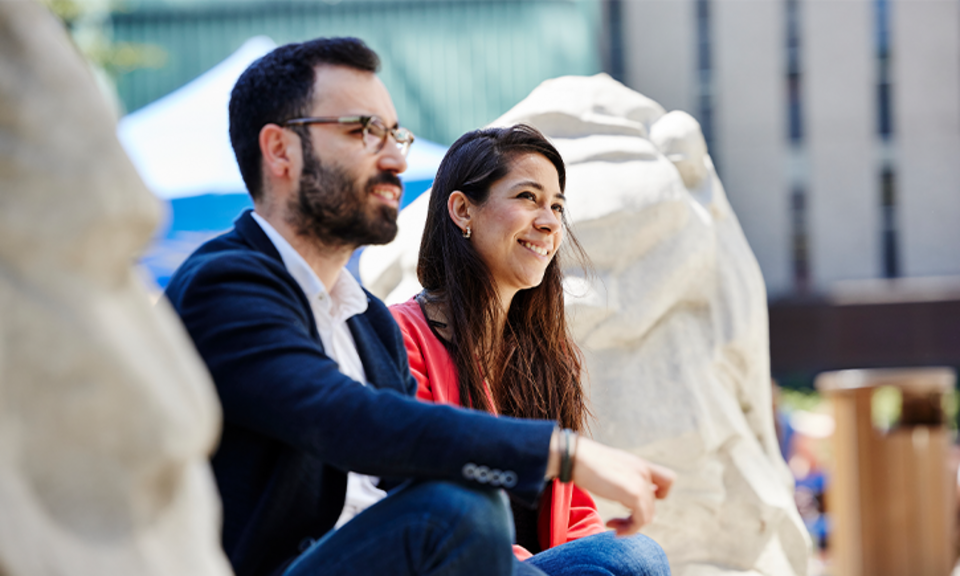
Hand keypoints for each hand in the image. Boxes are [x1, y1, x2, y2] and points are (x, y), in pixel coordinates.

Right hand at [548, 432, 675, 535]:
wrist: (575, 457)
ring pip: (647, 515)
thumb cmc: (584, 462)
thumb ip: (621, 479)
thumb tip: (621, 493)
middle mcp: (644, 471)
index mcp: (639, 464)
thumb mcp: (609, 468)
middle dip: (635, 517)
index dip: (658, 494)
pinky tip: (611, 526)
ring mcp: (641, 482)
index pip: (667, 480)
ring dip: (630, 526)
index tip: (636, 500)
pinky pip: (641, 520)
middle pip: (652, 505)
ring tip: (612, 526)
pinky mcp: (634, 494)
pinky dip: (629, 529)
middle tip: (614, 522)